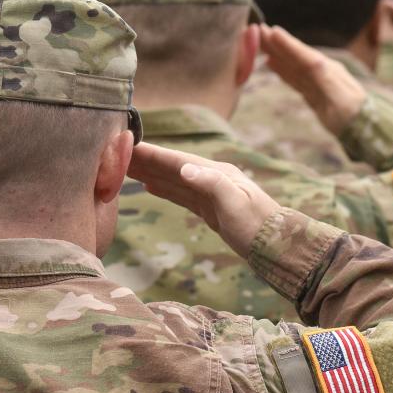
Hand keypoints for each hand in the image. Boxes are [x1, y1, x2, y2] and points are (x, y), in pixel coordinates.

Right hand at [127, 142, 280, 257]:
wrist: (277, 247)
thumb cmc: (257, 225)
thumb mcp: (235, 203)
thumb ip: (211, 183)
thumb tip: (184, 167)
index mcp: (216, 172)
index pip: (177, 160)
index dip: (152, 154)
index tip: (128, 145)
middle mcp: (211, 178)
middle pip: (171, 167)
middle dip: (145, 160)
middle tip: (115, 153)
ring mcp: (210, 193)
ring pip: (173, 180)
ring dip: (150, 172)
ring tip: (125, 167)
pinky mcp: (209, 209)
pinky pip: (180, 195)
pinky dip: (163, 188)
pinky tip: (149, 186)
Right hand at [259, 24, 366, 134]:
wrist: (364, 130)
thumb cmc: (353, 114)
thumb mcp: (339, 97)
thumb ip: (325, 79)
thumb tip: (311, 61)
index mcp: (327, 70)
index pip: (303, 55)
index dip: (287, 44)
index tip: (271, 31)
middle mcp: (321, 72)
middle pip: (295, 56)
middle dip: (277, 44)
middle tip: (258, 30)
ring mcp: (316, 82)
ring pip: (292, 65)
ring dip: (276, 53)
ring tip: (260, 43)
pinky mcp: (312, 93)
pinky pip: (293, 78)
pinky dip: (281, 69)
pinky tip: (270, 63)